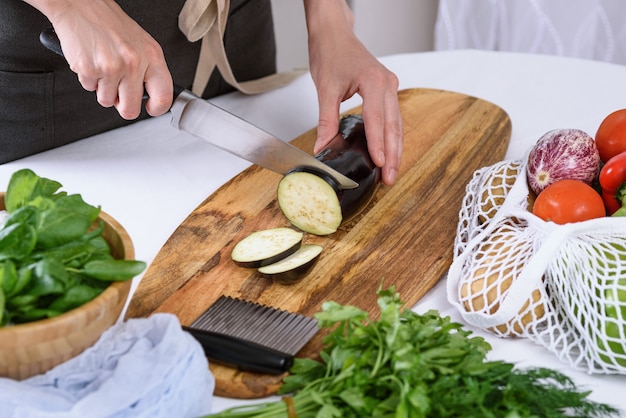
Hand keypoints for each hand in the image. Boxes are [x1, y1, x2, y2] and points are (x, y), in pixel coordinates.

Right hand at [26, 0, 172, 118]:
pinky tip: (91, 60)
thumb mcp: (140, 43)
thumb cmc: (109, 23)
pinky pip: (89, 89)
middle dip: (122, 105)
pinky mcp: (90, 69)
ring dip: (103, 89)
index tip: (150, 108)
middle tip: (118, 91)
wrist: (80, 5)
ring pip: (107, 101)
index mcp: (152, 55)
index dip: (157, 108)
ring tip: (103, 67)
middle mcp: (134, 62)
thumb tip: (151, 96)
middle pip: (131, 109)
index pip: (164, 96)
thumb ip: (148, 70)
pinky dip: (88, 79)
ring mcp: (112, 67)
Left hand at [304, 0, 402, 184]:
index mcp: (374, 82)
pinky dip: (391, 138)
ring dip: (395, 150)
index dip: (379, 144)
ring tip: (391, 172)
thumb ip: (326, 119)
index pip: (377, 120)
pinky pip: (392, 119)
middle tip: (390, 178)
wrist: (334, 34)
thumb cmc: (331, 53)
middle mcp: (388, 84)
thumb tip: (323, 146)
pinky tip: (388, 154)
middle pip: (394, 126)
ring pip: (397, 125)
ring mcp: (390, 88)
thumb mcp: (325, 88)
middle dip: (393, 155)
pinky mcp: (387, 91)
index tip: (380, 164)